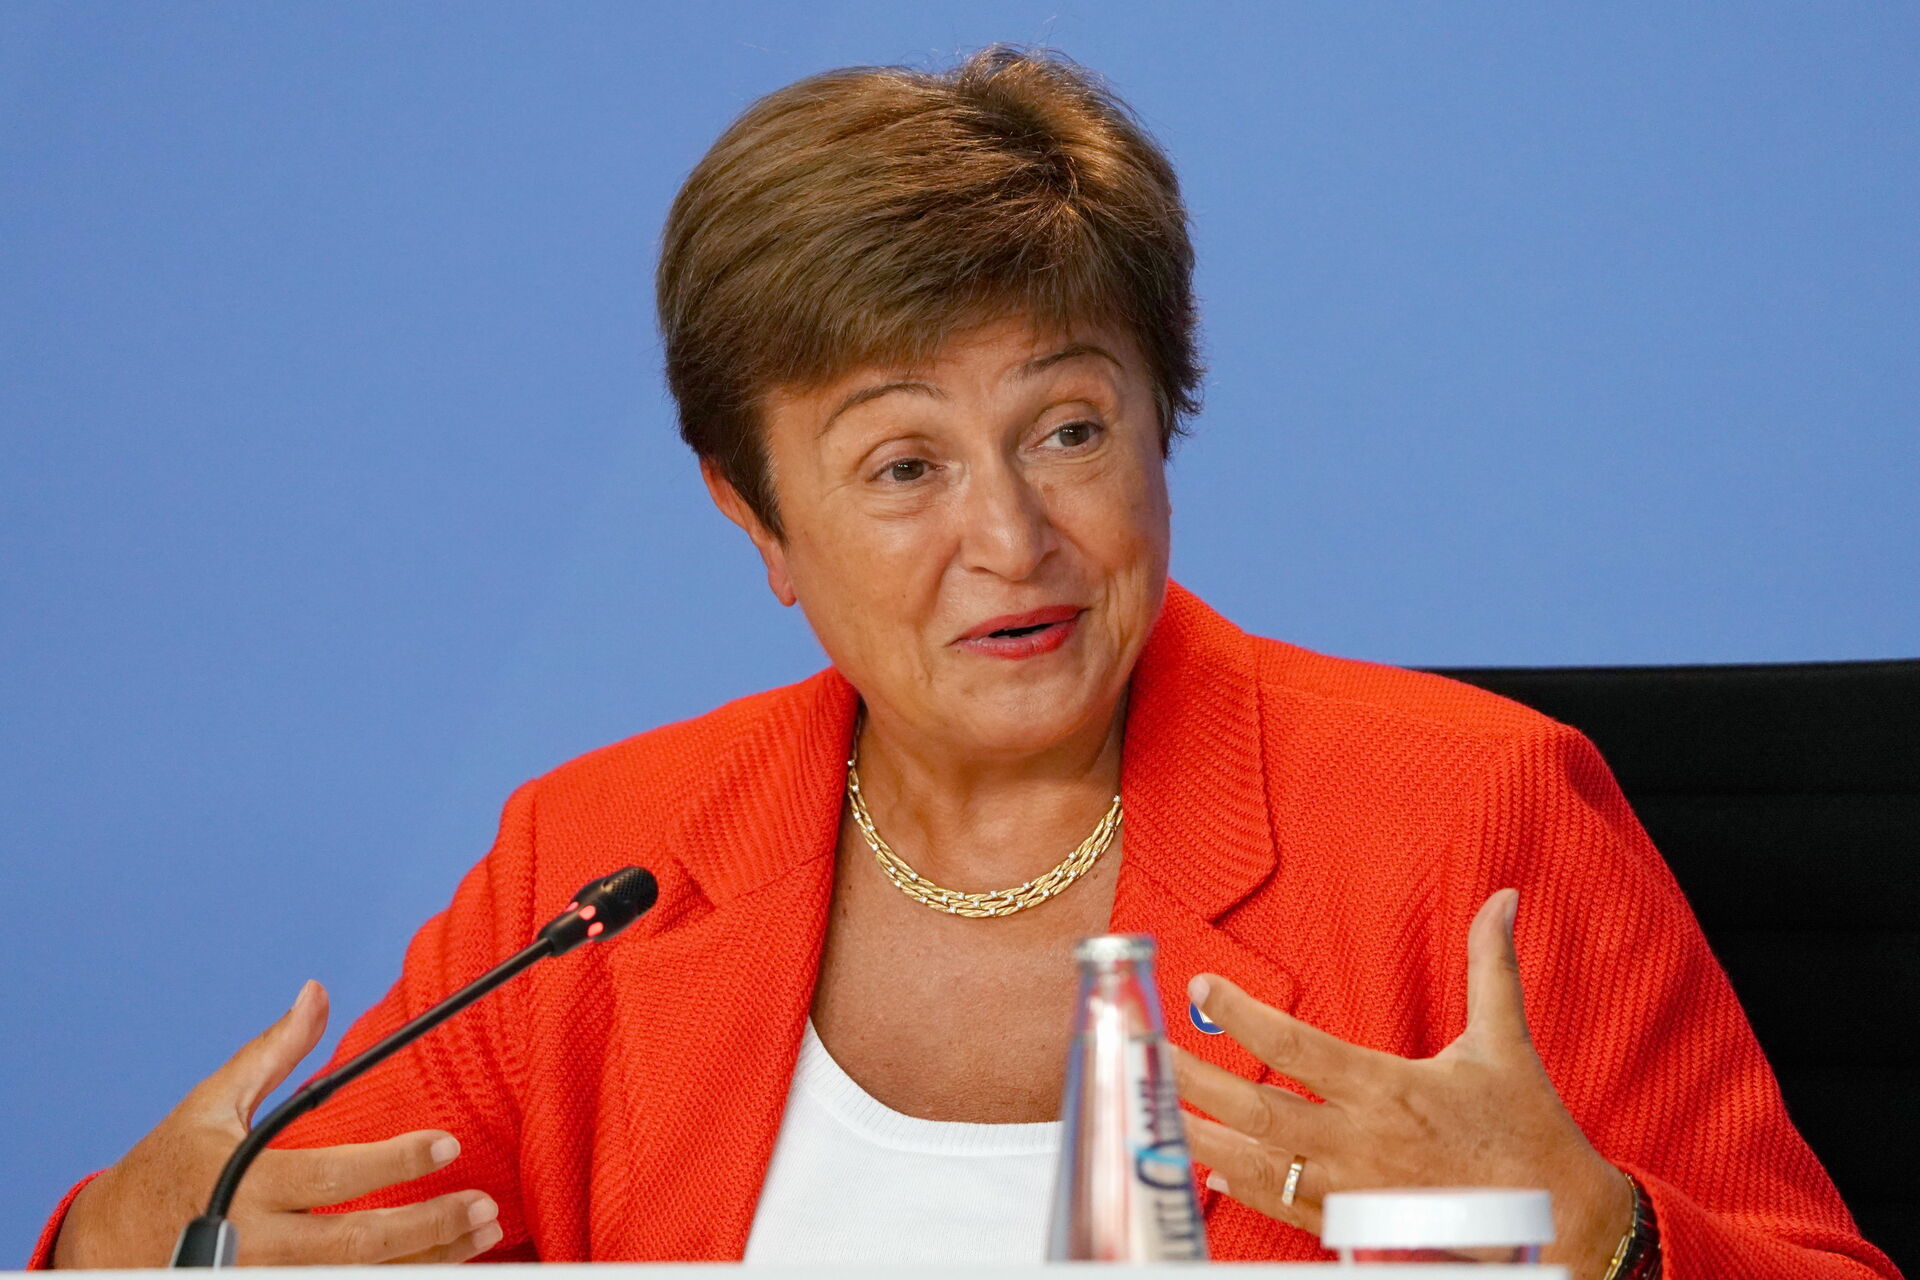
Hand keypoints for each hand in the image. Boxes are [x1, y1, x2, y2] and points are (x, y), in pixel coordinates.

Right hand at [52, 981, 502, 1267]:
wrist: (102, 1248)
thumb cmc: (163, 1169)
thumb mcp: (211, 1104)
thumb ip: (273, 1052)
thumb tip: (317, 992)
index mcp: (245, 1183)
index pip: (332, 1177)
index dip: (394, 1162)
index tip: (448, 1144)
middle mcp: (257, 1243)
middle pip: (357, 1244)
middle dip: (429, 1225)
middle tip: (485, 1205)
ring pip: (360, 1279)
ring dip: (430, 1259)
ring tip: (483, 1236)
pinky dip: (397, 1279)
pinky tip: (441, 1264)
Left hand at [1176, 889, 1631, 1274]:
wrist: (1562, 1226)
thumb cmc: (1528, 1133)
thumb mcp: (1505, 1044)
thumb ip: (1491, 966)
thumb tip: (1502, 899)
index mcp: (1388, 1090)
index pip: (1295, 1047)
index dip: (1240, 1015)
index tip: (1201, 985)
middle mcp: (1359, 1143)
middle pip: (1253, 1109)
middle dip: (1191, 1079)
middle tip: (1142, 1050)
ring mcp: (1349, 1190)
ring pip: (1252, 1164)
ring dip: (1195, 1135)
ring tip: (1146, 1107)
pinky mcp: (1350, 1225)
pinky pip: (1278, 1205)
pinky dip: (1235, 1186)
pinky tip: (1203, 1166)